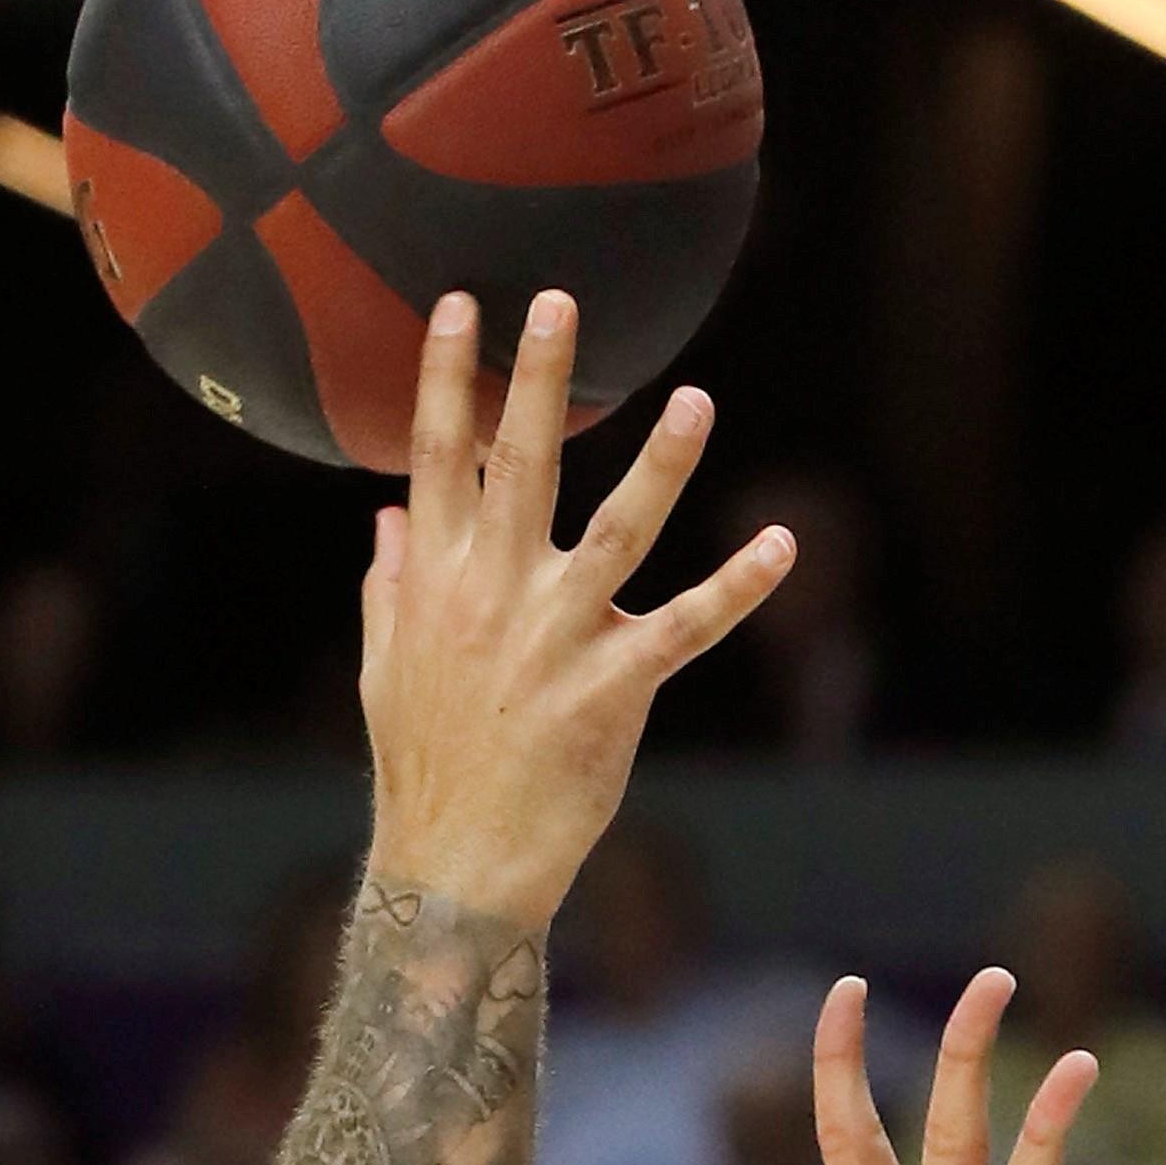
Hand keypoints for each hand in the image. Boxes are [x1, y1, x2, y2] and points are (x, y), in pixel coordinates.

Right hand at [358, 308, 791, 934]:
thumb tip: (385, 519)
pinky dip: (738, 587)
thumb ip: (390, 585)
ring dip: (661, 464)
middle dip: (541, 379)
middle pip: (519, 465)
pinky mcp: (613, 689)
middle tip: (561, 299)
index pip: (438, 456)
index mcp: (437, 581)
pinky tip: (780, 545)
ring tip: (696, 399)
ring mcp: (557, 639)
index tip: (462, 305)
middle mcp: (495, 594)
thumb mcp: (386, 668)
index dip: (450, 376)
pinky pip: (687, 627)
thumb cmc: (425, 767)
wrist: (455, 865)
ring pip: (617, 531)